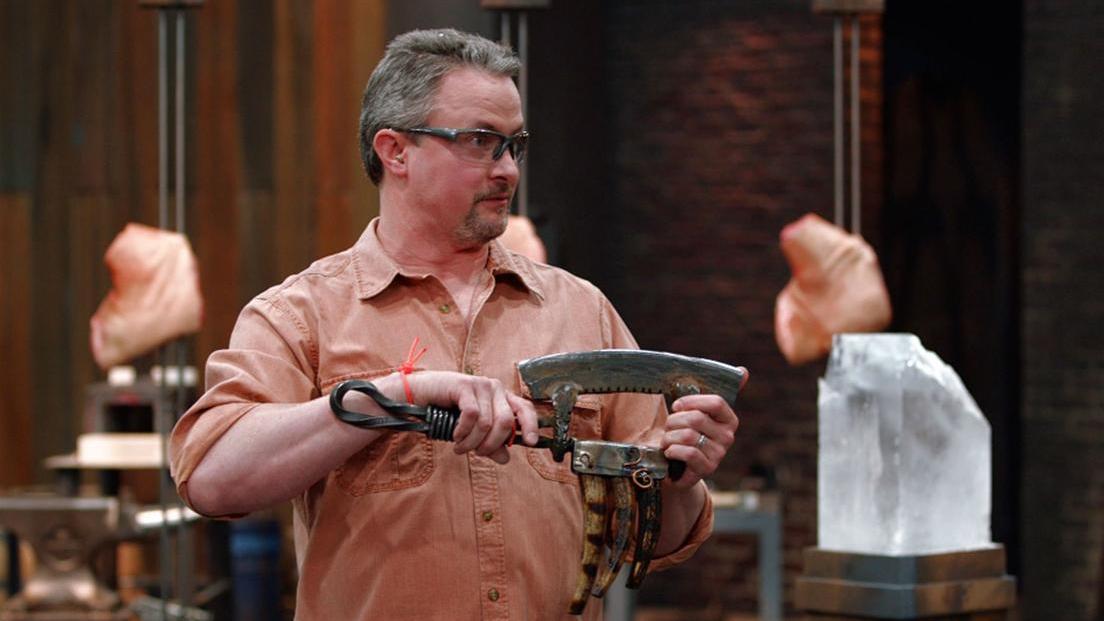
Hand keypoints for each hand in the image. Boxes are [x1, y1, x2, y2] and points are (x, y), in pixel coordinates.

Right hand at [405, 371, 539, 463]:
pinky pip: (471, 415)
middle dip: (492, 444)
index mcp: (501, 397)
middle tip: (478, 454)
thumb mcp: (471, 432)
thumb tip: (506, 458)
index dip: (531, 425)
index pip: (524, 408)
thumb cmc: (446, 413)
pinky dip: (463, 431)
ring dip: (472, 442)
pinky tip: (455, 435)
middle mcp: (494, 388)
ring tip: (460, 448)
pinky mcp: (464, 385)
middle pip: (505, 422)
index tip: (532, 443)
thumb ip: (490, 444)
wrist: (418, 396)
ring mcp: (480, 384)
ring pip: (486, 423)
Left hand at [660, 394, 739, 487]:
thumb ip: (709, 393)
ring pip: (688, 435)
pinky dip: (672, 450)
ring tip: (667, 441)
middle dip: (674, 421)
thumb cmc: (683, 434)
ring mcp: (719, 454)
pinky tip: (669, 452)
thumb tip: (744, 371)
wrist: (675, 468)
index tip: (676, 406)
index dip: (692, 401)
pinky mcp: (707, 468)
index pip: (716, 402)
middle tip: (667, 427)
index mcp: (728, 419)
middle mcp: (728, 437)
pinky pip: (688, 452)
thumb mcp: (694, 412)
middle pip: (696, 418)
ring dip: (669, 437)